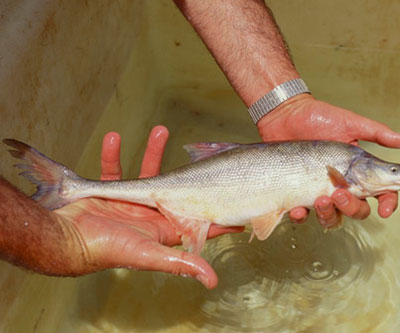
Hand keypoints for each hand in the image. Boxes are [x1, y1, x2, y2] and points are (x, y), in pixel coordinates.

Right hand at [53, 126, 242, 287]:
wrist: (66, 239)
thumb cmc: (107, 249)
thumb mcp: (148, 254)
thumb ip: (180, 263)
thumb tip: (211, 280)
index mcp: (163, 229)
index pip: (197, 220)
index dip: (214, 212)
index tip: (235, 201)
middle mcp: (150, 215)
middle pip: (175, 189)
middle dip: (186, 172)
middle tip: (197, 156)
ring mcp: (130, 202)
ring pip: (146, 172)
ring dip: (152, 152)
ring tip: (159, 130)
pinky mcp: (108, 192)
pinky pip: (114, 168)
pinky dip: (113, 153)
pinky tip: (114, 138)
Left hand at [257, 94, 399, 226]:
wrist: (285, 115)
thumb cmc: (317, 117)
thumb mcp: (350, 123)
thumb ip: (378, 133)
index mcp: (358, 171)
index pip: (381, 192)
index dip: (387, 203)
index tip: (385, 209)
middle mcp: (341, 184)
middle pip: (357, 209)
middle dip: (352, 208)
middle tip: (340, 193)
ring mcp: (319, 191)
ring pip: (331, 218)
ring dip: (328, 215)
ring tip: (321, 199)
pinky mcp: (297, 194)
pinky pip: (301, 215)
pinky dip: (300, 216)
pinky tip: (298, 208)